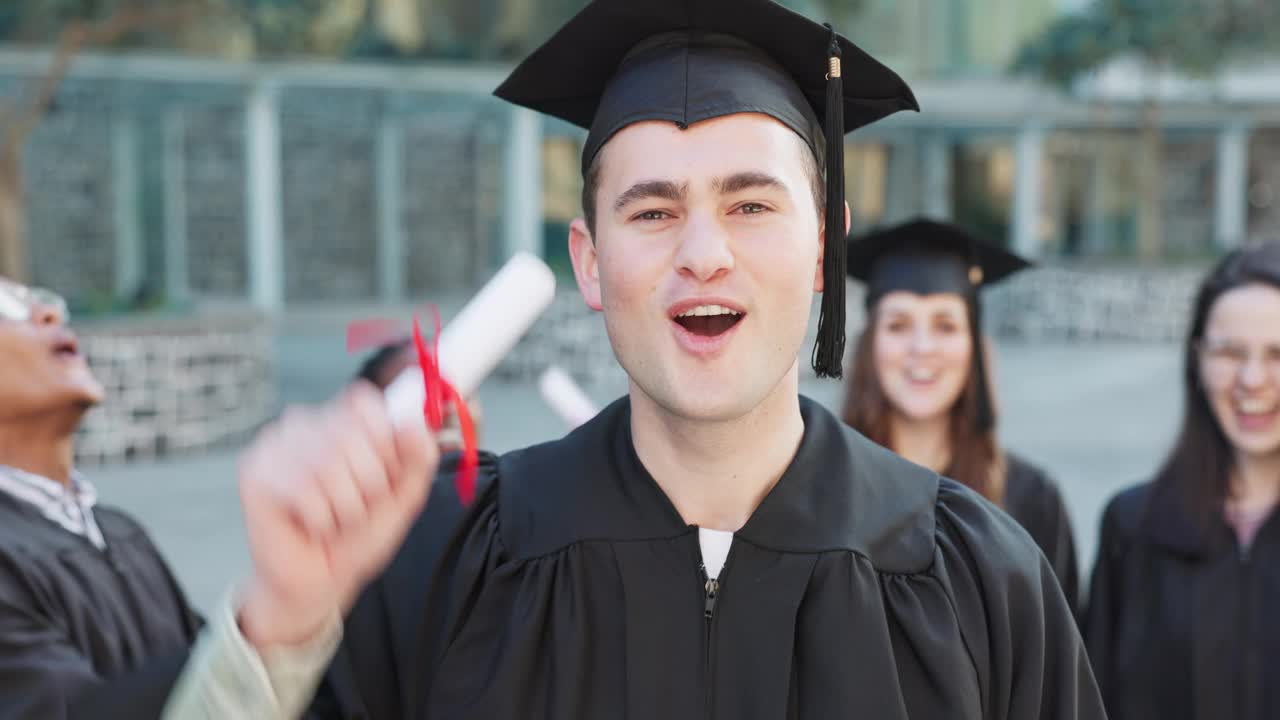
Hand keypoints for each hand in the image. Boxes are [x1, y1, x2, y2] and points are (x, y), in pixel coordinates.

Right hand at [235, 383, 438, 647]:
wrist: (323, 581)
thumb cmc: (358, 534)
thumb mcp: (404, 496)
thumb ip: (418, 458)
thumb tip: (412, 424)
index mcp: (341, 419)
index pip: (364, 401)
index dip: (384, 440)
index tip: (385, 474)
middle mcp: (305, 422)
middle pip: (352, 434)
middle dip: (369, 484)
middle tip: (356, 506)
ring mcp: (276, 445)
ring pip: (329, 465)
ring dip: (345, 507)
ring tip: (334, 518)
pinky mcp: (255, 473)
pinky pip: (304, 490)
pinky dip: (321, 520)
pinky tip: (311, 526)